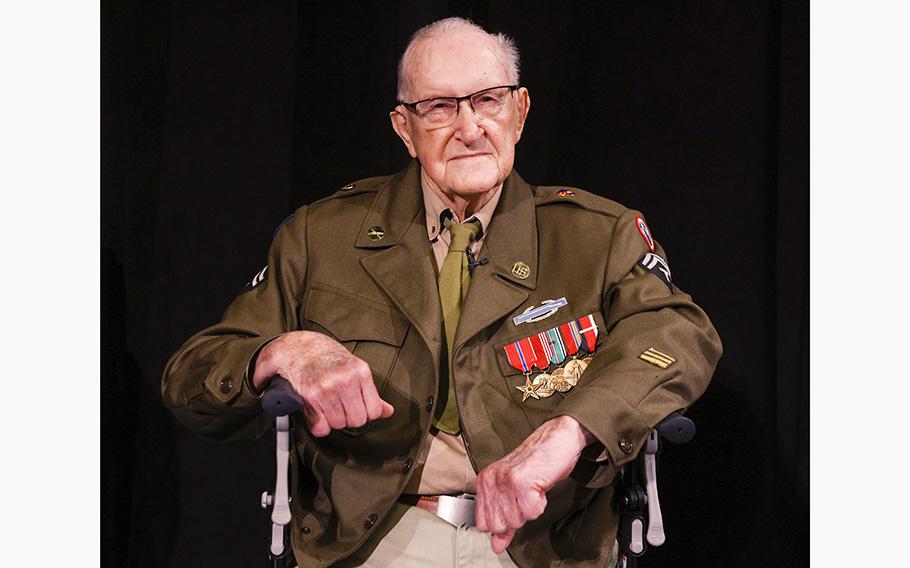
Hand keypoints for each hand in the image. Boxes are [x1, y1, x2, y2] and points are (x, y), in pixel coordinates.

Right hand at [252, 331, 393, 435]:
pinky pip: (320, 427)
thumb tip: (388, 411)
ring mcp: (327, 388)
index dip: (365, 413)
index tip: (356, 406)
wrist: (299, 348)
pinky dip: (318, 425)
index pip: (374, 411)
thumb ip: (372, 393)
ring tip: (327, 405)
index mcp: (361, 372)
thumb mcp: (355, 370)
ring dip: (332, 420)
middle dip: (349, 418)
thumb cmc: (329, 359)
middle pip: (357, 420)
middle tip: (340, 406)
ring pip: (338, 424)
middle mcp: (345, 379)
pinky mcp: (310, 396)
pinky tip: (317, 411)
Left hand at [474, 415, 594, 553]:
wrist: (557, 440)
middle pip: (499, 525)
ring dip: (531, 509)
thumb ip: (504, 521)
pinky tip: (540, 486)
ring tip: (533, 488)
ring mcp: (505, 480)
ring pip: (516, 520)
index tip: (515, 505)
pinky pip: (532, 512)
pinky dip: (541, 503)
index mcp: (484, 481)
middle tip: (526, 495)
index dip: (503, 522)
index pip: (484, 523)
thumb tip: (496, 546)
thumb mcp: (514, 493)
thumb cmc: (537, 464)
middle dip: (518, 516)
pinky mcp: (522, 482)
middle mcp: (491, 480)